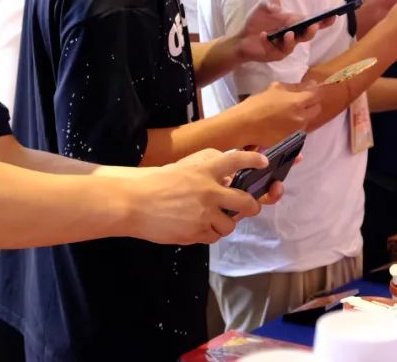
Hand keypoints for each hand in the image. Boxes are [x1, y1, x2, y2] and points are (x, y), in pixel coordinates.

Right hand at [128, 149, 268, 244]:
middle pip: (246, 202)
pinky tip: (196, 226)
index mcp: (205, 170)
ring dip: (225, 223)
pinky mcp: (196, 232)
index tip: (263, 163)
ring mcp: (204, 214)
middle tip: (250, 206)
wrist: (133, 202)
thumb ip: (206, 167)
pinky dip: (209, 233)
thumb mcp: (182, 166)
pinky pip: (213, 237)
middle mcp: (209, 191)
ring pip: (230, 225)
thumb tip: (228, 177)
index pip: (236, 160)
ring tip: (213, 219)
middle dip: (252, 206)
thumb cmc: (154, 182)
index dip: (253, 160)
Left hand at [234, 0, 330, 62]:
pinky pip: (275, 49)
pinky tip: (263, 35)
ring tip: (288, 33)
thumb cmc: (256, 22)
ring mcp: (285, 47)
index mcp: (294, 23)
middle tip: (313, 26)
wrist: (242, 38)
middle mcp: (293, 36)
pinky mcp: (276, 55)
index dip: (324, 21)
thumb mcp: (263, 6)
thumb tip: (277, 8)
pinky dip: (268, 41)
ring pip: (293, 45)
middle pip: (307, 35)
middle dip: (312, 31)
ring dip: (292, 39)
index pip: (312, 22)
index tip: (333, 16)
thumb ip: (270, 1)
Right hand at [234, 81, 321, 146]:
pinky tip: (282, 123)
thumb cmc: (258, 104)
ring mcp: (297, 131)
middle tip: (298, 102)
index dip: (314, 92)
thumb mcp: (276, 88)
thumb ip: (296, 87)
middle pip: (316, 110)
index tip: (310, 90)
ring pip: (307, 121)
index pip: (317, 96)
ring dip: (302, 116)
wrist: (245, 125)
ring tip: (287, 113)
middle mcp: (301, 118)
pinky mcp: (291, 140)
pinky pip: (298, 131)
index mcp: (298, 102)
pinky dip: (293, 126)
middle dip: (310, 105)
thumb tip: (312, 84)